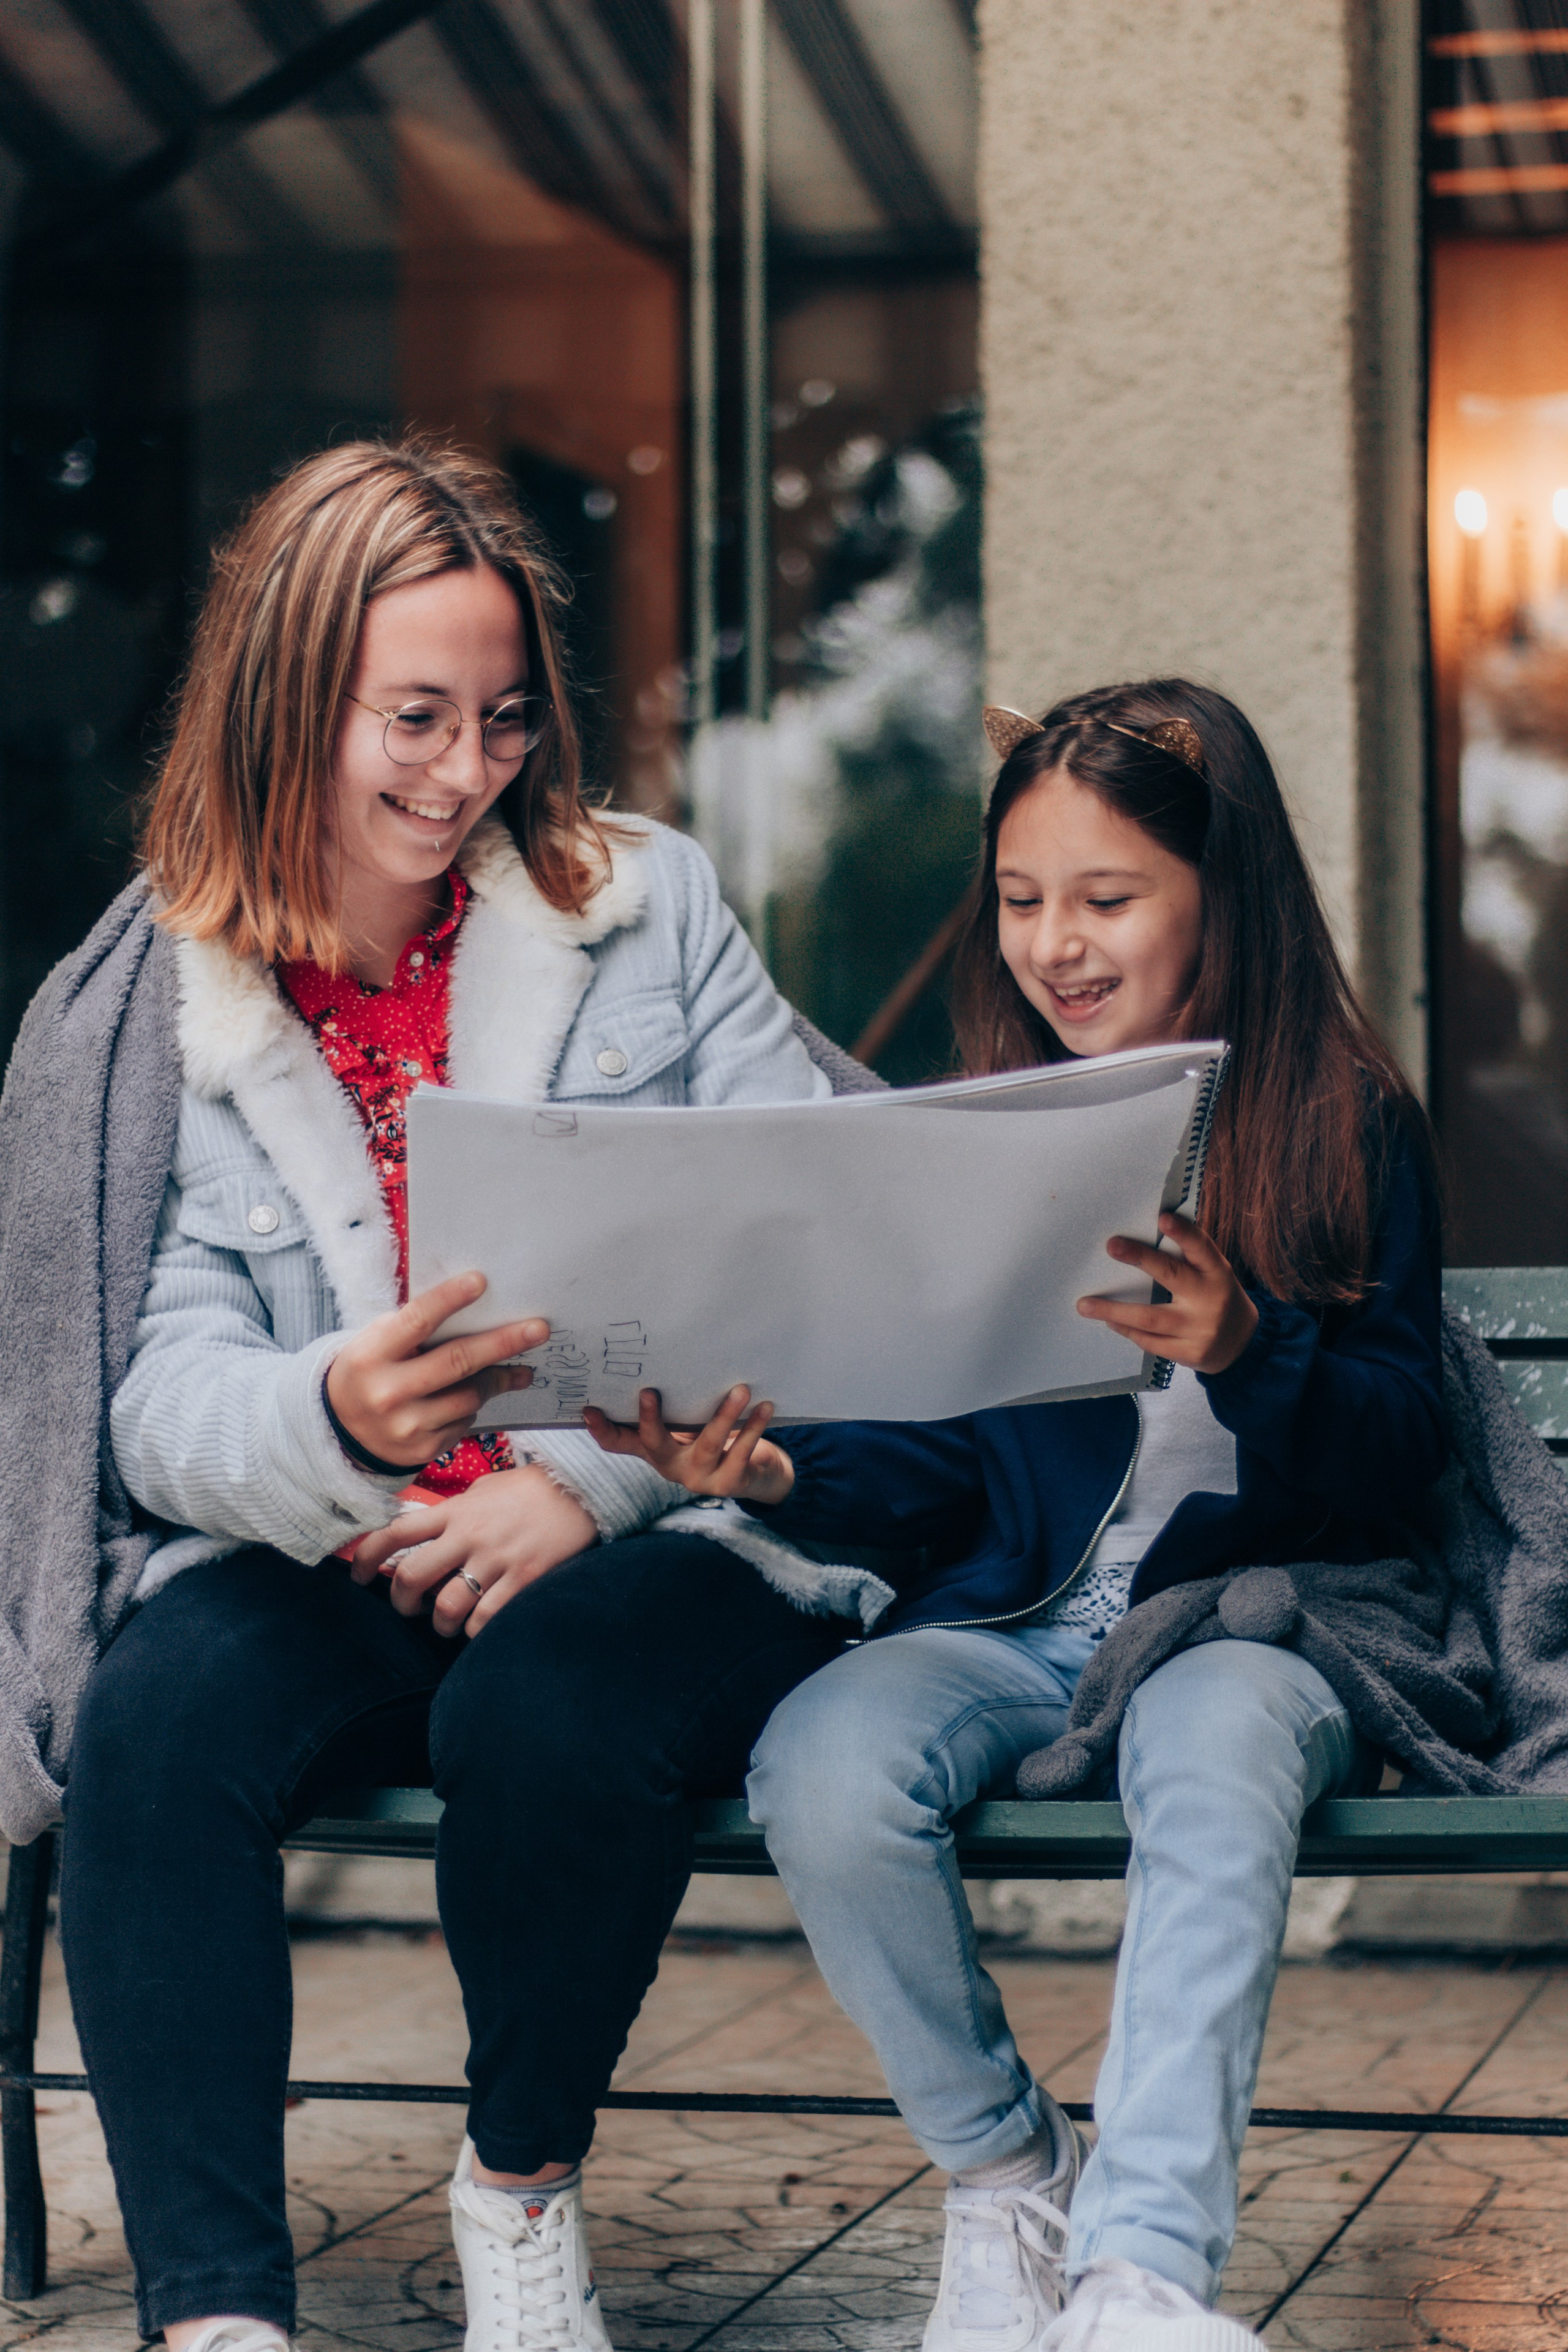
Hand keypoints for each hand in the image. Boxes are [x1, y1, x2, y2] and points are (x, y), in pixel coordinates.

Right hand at [326, 1272, 546, 1468]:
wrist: (341, 1430)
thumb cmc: (371, 1370)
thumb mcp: (377, 1343)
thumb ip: (415, 1328)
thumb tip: (478, 1310)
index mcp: (372, 1355)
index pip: (416, 1321)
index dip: (449, 1299)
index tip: (481, 1281)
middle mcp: (387, 1392)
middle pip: (457, 1361)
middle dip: (503, 1343)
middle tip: (538, 1329)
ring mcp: (406, 1425)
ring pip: (470, 1396)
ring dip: (499, 1378)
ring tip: (519, 1369)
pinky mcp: (423, 1449)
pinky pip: (465, 1421)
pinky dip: (474, 1406)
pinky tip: (473, 1397)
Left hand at [349, 1464, 598, 1635]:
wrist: (579, 1491)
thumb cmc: (531, 1490)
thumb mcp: (485, 1489)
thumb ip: (456, 1509)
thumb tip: (427, 1526)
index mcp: (456, 1511)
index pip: (397, 1531)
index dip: (368, 1557)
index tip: (358, 1576)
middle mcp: (469, 1536)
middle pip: (413, 1575)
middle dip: (402, 1601)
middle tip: (409, 1608)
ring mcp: (495, 1559)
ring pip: (447, 1607)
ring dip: (439, 1624)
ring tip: (446, 1623)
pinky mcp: (522, 1580)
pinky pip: (485, 1620)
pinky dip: (475, 1631)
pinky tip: (478, 1626)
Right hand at [585, 1386, 794, 1506]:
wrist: (755, 1474)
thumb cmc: (714, 1439)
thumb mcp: (686, 1425)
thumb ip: (672, 1407)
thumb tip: (657, 1360)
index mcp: (655, 1450)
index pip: (619, 1443)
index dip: (601, 1429)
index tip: (588, 1408)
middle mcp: (671, 1467)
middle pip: (655, 1445)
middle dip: (649, 1419)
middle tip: (648, 1391)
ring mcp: (700, 1478)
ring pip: (708, 1445)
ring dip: (724, 1415)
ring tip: (740, 1389)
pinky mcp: (728, 1483)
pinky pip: (741, 1452)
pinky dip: (753, 1427)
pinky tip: (764, 1407)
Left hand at [1076, 1212, 1258, 1375]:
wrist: (1243, 1346)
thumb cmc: (1217, 1298)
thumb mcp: (1214, 1275)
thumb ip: (1188, 1260)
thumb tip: (1141, 1239)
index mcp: (1218, 1274)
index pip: (1202, 1249)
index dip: (1184, 1233)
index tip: (1162, 1217)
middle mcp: (1210, 1300)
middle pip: (1171, 1276)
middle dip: (1140, 1258)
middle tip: (1112, 1245)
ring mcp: (1199, 1330)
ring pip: (1150, 1317)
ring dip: (1113, 1310)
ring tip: (1084, 1304)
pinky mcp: (1189, 1353)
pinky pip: (1150, 1341)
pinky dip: (1127, 1329)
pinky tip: (1108, 1320)